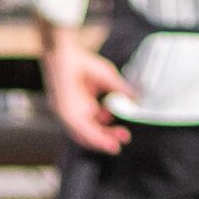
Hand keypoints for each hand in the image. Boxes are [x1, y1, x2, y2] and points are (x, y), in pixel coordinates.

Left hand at [44, 40, 132, 155]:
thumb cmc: (81, 63)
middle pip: (90, 134)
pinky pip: (78, 128)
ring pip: (84, 135)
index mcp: (84, 106)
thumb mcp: (108, 78)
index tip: (124, 134)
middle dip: (108, 139)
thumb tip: (136, 99)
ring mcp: (67, 113)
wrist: (65, 53)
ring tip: (114, 145)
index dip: (110, 133)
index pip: (96, 126)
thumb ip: (121, 90)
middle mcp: (74, 112)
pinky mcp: (62, 111)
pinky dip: (92, 135)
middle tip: (123, 139)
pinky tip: (103, 138)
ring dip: (100, 141)